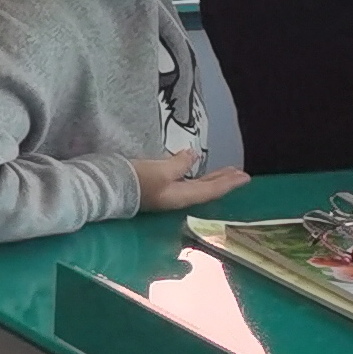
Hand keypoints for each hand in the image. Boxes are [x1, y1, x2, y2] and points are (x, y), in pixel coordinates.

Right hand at [130, 150, 251, 213]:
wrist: (106, 187)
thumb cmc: (136, 181)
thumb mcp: (160, 170)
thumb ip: (179, 164)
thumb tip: (192, 156)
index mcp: (182, 196)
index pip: (211, 189)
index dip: (229, 183)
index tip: (246, 177)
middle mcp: (177, 198)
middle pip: (206, 190)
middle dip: (223, 181)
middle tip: (240, 173)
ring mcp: (166, 194)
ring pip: (196, 186)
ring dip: (211, 178)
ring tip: (224, 172)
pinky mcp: (156, 187)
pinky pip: (184, 182)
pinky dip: (195, 175)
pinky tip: (192, 168)